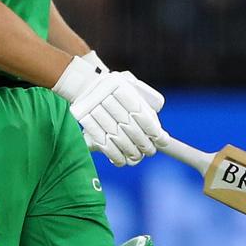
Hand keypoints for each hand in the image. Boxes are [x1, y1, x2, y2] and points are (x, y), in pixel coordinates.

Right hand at [53, 57, 169, 166]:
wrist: (85, 85)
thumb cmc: (116, 89)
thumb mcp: (133, 85)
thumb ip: (146, 100)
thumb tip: (156, 125)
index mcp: (119, 84)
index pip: (141, 114)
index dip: (153, 130)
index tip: (162, 141)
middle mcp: (105, 96)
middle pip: (130, 127)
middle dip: (143, 143)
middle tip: (150, 151)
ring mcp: (92, 109)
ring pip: (117, 138)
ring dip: (130, 152)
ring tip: (137, 157)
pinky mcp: (84, 121)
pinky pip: (102, 143)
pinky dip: (114, 155)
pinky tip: (122, 160)